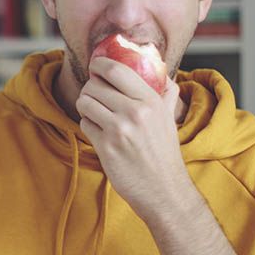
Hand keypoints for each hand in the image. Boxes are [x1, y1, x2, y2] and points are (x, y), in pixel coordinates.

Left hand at [75, 57, 191, 221]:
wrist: (163, 189)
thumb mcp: (170, 119)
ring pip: (84, 103)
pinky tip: (99, 132)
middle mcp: (135, 112)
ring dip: (85, 106)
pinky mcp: (105, 147)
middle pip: (94, 86)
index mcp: (151, 101)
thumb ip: (166, 95)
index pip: (116, 70)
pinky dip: (87, 125)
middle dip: (89, 89)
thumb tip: (164, 76)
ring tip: (95, 114)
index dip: (99, 65)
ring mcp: (119, 130)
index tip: (95, 66)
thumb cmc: (164, 153)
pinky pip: (84, 124)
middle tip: (94, 96)